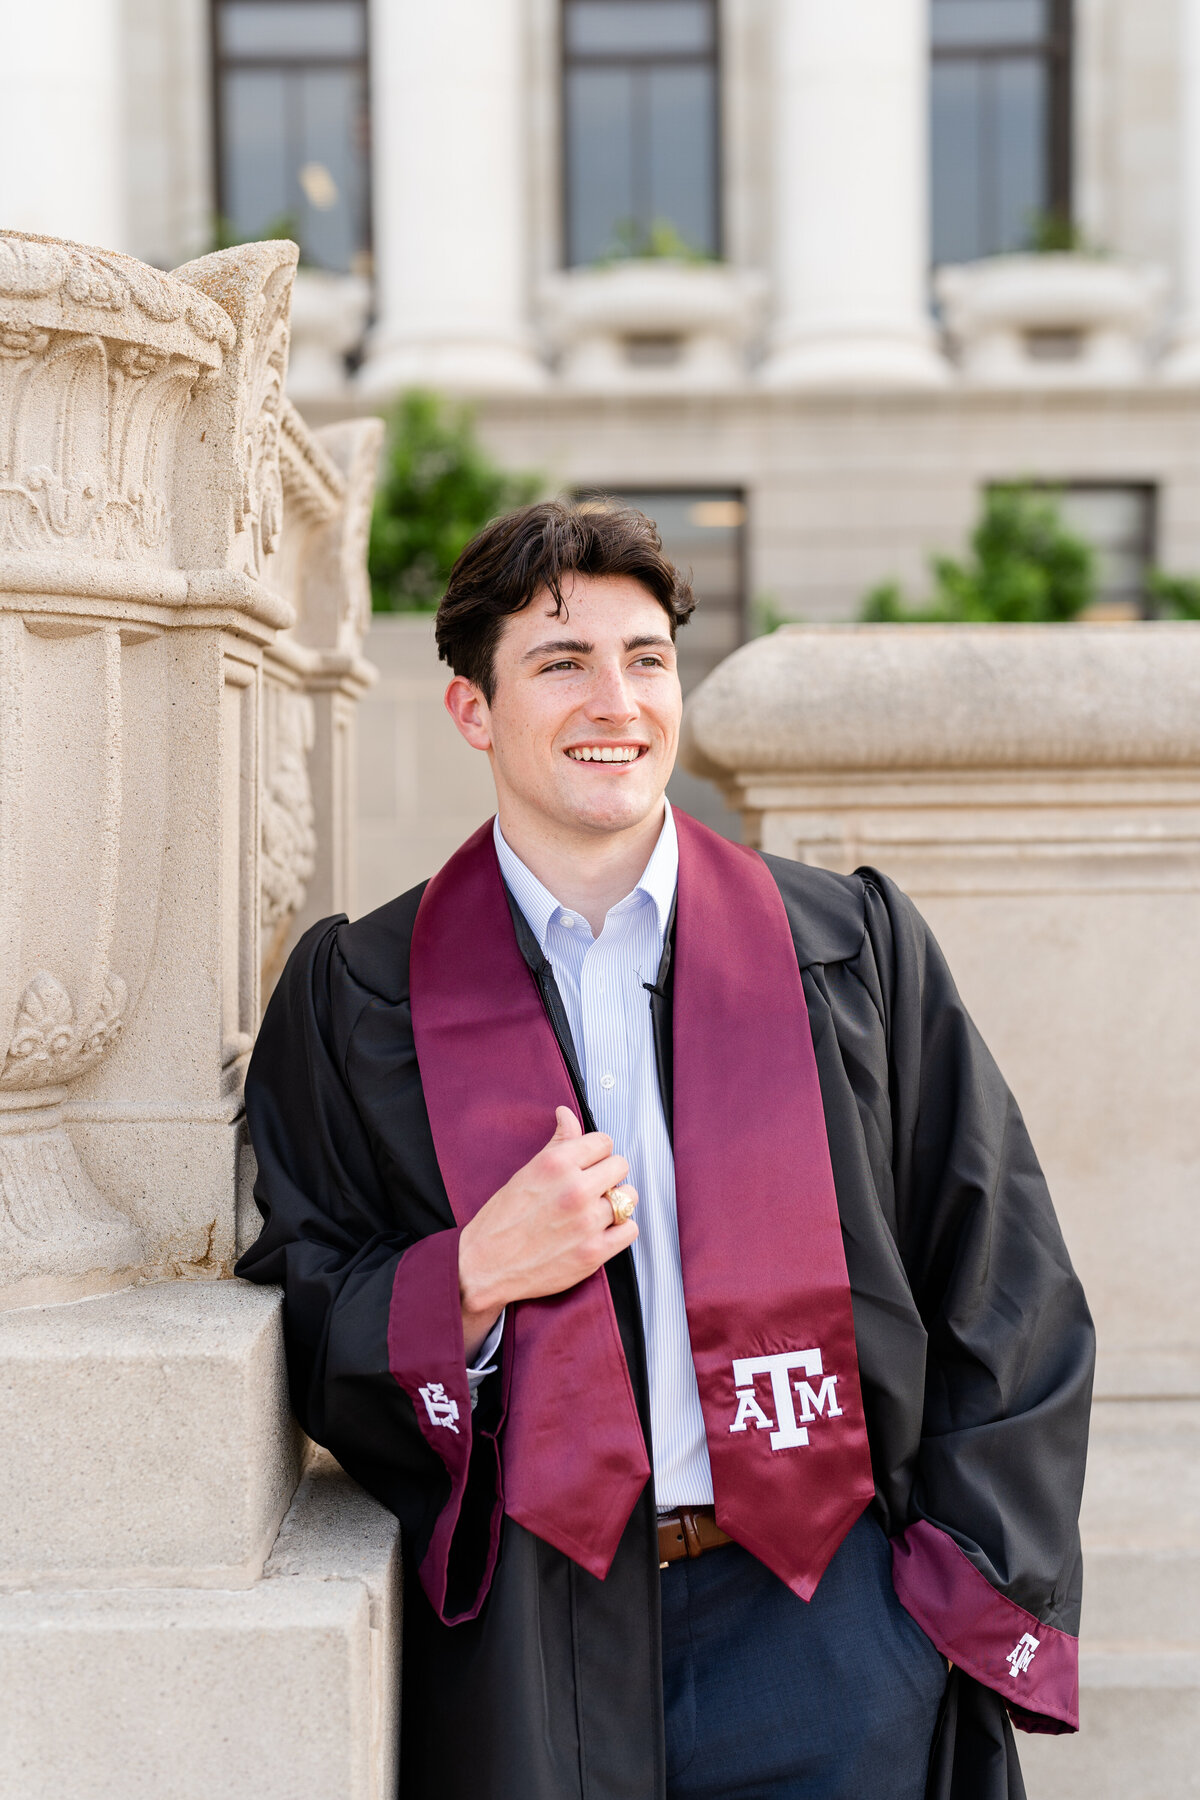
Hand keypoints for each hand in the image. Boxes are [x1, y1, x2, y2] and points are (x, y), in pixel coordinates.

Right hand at [458, 1107, 637, 1361]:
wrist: (484, 1266)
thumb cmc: (501, 1219)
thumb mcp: (526, 1172)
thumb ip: (557, 1143)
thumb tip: (566, 1113)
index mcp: (556, 1164)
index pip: (604, 1142)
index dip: (596, 1153)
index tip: (589, 1164)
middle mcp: (575, 1189)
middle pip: (621, 1166)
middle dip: (608, 1175)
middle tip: (592, 1188)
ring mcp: (587, 1222)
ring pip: (629, 1198)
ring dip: (616, 1203)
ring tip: (597, 1210)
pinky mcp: (594, 1253)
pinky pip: (630, 1229)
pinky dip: (620, 1229)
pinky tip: (603, 1230)